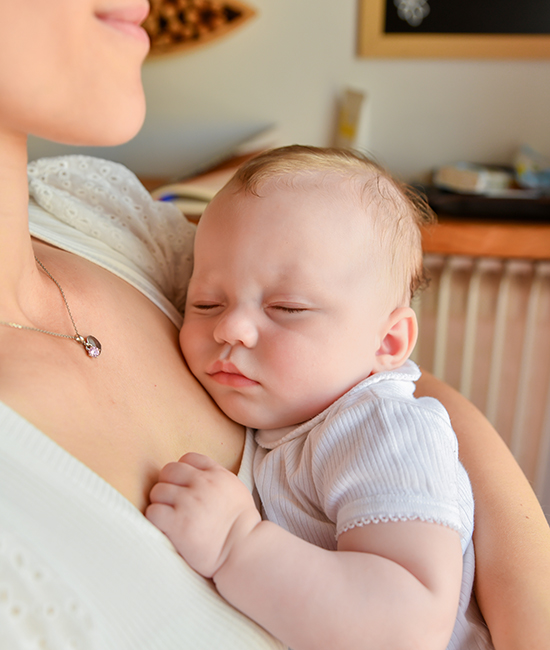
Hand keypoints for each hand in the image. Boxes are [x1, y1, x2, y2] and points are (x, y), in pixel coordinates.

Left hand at [146, 452, 260, 577]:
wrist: (243, 550)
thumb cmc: (242, 525)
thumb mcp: (236, 490)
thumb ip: (218, 478)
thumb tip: (199, 475)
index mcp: (217, 474)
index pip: (188, 458)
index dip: (182, 472)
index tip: (184, 486)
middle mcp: (202, 483)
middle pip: (168, 470)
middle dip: (168, 485)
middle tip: (173, 502)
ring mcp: (188, 502)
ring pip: (157, 491)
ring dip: (160, 503)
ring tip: (170, 517)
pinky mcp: (177, 523)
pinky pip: (153, 511)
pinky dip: (155, 519)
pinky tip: (166, 527)